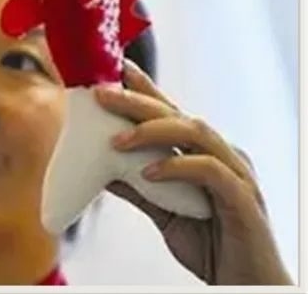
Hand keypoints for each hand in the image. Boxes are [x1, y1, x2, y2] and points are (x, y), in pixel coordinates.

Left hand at [96, 60, 290, 284]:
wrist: (244, 285)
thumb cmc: (211, 245)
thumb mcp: (163, 212)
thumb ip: (136, 189)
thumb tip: (99, 170)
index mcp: (202, 154)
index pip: (172, 112)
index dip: (145, 89)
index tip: (115, 70)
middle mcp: (221, 156)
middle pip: (178, 115)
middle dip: (138, 101)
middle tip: (102, 95)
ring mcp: (235, 174)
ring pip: (196, 133)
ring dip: (152, 130)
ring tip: (117, 139)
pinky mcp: (243, 198)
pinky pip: (210, 171)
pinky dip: (177, 166)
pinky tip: (149, 173)